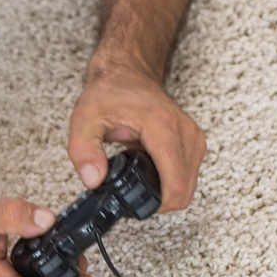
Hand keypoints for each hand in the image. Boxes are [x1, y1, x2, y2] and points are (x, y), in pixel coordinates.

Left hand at [68, 69, 205, 209]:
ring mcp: (193, 137)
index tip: (133, 204)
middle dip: (158, 201)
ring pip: (189, 186)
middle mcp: (185, 131)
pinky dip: (170, 182)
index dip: (155, 204)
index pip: (176, 182)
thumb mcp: (85, 118)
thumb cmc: (110, 92)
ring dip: (165, 192)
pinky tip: (149, 173)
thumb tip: (93, 179)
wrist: (127, 72)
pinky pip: (188, 174)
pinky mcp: (193, 141)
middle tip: (131, 194)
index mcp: (162, 126)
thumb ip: (84, 150)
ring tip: (138, 182)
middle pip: (185, 189)